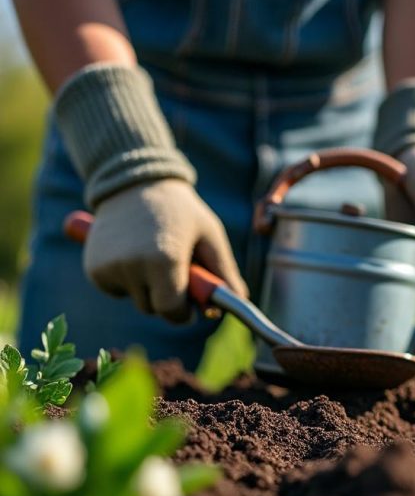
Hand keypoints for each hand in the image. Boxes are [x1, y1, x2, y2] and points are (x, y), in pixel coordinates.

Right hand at [83, 179, 246, 321]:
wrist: (136, 184)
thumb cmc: (181, 212)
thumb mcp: (210, 236)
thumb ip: (224, 272)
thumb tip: (240, 301)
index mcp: (164, 259)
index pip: (172, 311)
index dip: (184, 312)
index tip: (190, 306)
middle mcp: (133, 265)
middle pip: (153, 308)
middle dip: (168, 298)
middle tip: (174, 269)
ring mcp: (108, 267)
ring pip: (135, 299)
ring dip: (147, 288)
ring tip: (153, 253)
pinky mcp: (93, 268)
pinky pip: (116, 290)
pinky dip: (127, 280)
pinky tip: (132, 253)